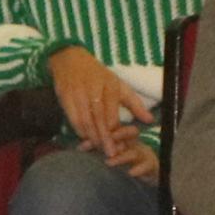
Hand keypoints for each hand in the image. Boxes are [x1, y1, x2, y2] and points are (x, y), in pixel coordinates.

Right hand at [44, 47, 158, 182]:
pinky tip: (85, 138)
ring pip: (85, 121)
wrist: (70, 59)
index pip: (113, 115)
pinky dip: (79, 130)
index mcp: (110, 87)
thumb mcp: (119, 85)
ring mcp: (78, 93)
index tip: (121, 147)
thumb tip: (149, 120)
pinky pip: (72, 118)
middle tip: (111, 155)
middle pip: (99, 120)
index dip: (116, 133)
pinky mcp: (65, 96)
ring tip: (98, 149)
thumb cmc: (98, 75)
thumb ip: (135, 104)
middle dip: (105, 139)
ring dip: (92, 137)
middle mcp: (94, 90)